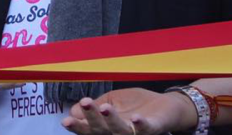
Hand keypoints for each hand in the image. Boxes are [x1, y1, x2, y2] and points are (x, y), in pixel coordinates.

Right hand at [61, 89, 195, 134]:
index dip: (77, 126)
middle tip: (84, 104)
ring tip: (105, 108)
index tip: (66, 120)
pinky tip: (136, 118)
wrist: (166, 106)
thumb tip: (74, 111)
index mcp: (107, 128)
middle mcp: (119, 133)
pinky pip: (147, 129)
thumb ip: (95, 106)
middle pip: (102, 131)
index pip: (89, 129)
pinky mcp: (153, 128)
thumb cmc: (136, 105)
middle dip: (91, 119)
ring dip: (112, 121)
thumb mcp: (111, 100)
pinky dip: (141, 125)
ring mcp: (136, 132)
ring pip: (121, 131)